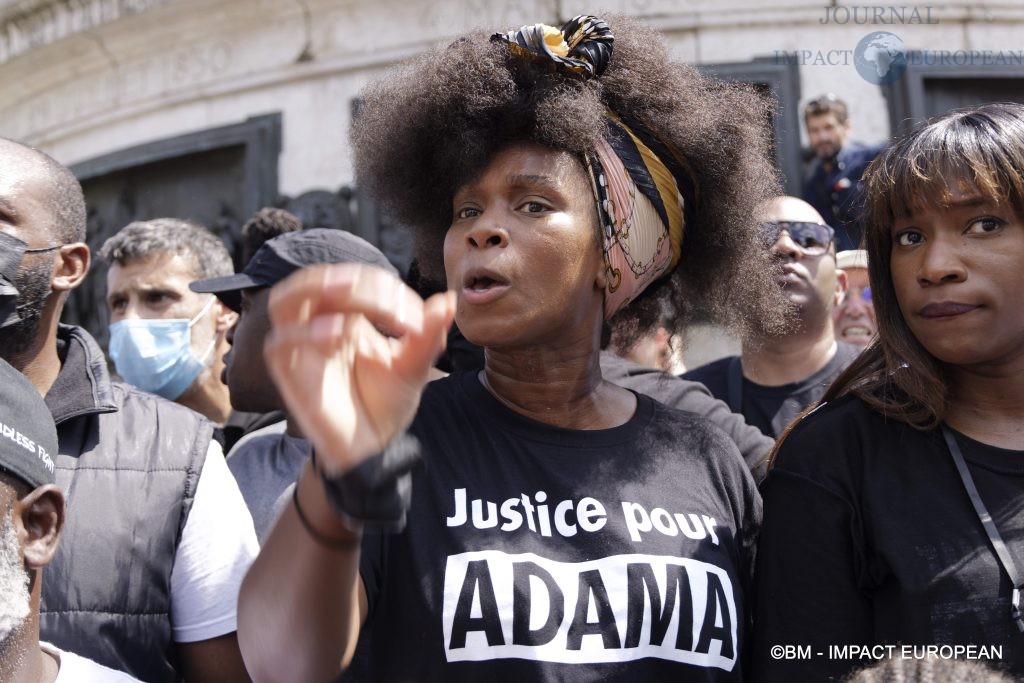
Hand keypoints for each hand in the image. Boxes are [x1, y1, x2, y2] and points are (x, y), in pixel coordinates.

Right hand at [264, 263, 455, 475]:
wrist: (373, 448)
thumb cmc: (386, 404)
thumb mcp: (413, 367)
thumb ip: (428, 335)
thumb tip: (449, 299)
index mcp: (348, 316)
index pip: (359, 281)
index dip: (388, 289)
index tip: (420, 321)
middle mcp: (320, 325)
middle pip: (320, 280)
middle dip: (358, 282)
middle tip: (393, 302)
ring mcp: (301, 347)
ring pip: (285, 299)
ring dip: (316, 287)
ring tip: (350, 290)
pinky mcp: (289, 373)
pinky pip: (281, 342)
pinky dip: (305, 332)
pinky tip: (338, 333)